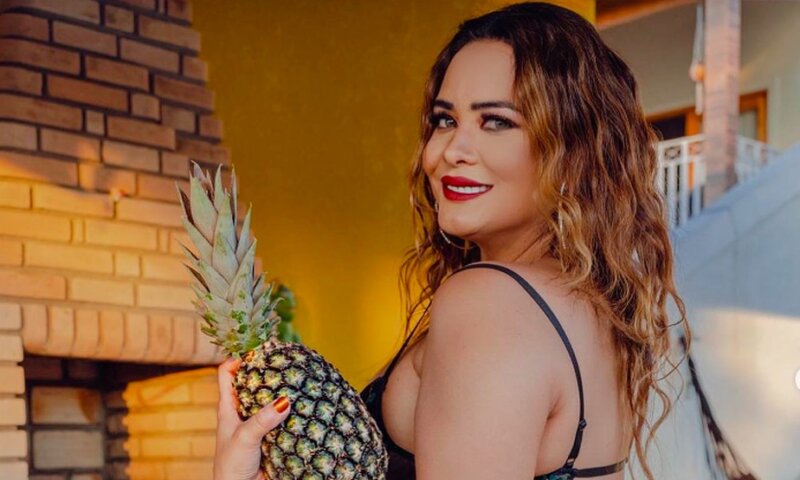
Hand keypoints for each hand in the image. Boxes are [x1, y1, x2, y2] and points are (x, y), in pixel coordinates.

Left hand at [214, 357, 291, 479]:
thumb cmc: (231, 467)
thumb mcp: (245, 438)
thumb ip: (262, 420)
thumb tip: (285, 401)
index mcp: (228, 408)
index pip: (226, 373)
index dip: (238, 358)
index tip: (257, 350)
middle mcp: (243, 413)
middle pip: (253, 383)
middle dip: (267, 371)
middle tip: (286, 360)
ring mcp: (258, 425)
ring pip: (270, 401)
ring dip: (282, 393)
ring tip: (300, 379)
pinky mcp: (272, 437)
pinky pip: (283, 420)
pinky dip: (293, 413)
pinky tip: (306, 406)